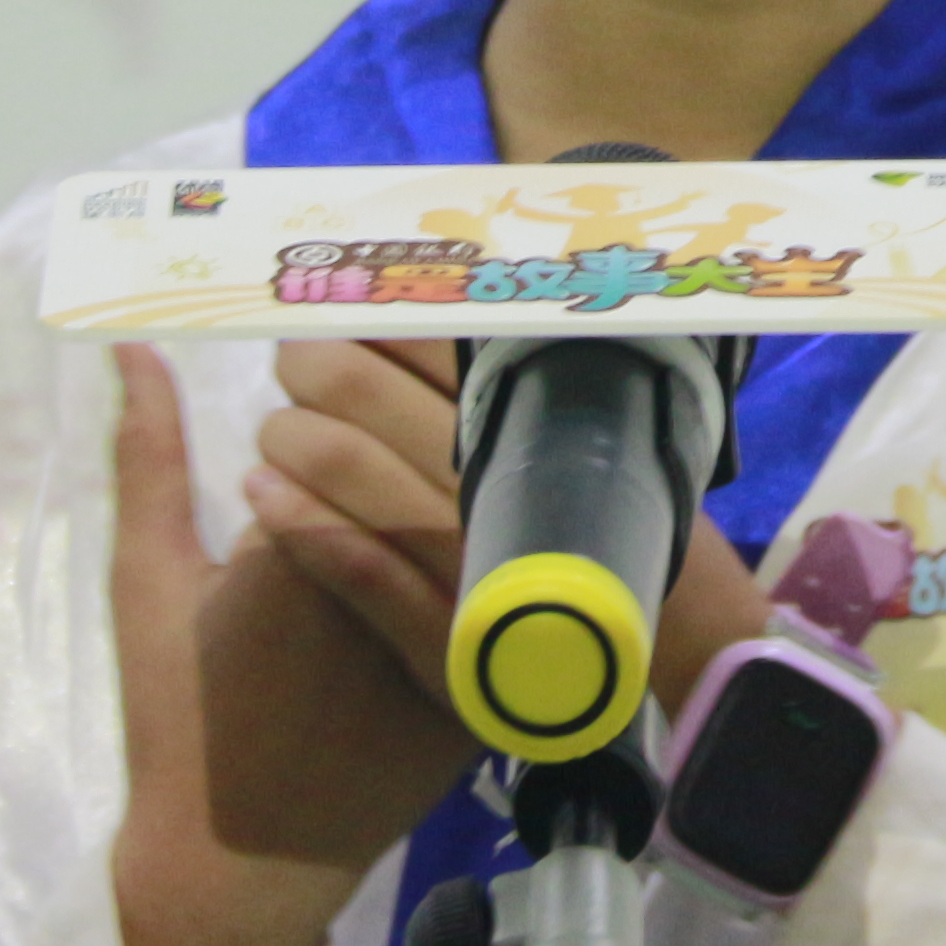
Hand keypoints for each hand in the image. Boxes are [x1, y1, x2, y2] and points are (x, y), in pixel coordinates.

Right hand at [105, 343, 448, 945]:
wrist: (236, 868)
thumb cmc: (178, 724)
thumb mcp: (148, 586)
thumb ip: (145, 462)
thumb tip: (133, 355)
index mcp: (300, 555)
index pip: (354, 421)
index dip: (352, 364)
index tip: (331, 339)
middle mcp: (390, 595)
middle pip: (432, 455)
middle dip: (414, 394)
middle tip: (391, 356)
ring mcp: (449, 649)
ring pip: (483, 514)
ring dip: (467, 451)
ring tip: (433, 416)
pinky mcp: (487, 692)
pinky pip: (510, 587)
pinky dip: (502, 532)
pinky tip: (479, 491)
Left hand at [239, 335, 777, 719]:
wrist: (683, 650)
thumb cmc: (631, 521)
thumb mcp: (598, 432)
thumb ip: (528, 370)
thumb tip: (460, 295)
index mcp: (528, 417)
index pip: (419, 337)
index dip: (362, 316)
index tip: (338, 308)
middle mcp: (496, 476)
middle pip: (353, 388)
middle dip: (307, 367)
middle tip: (297, 365)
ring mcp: (471, 559)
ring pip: (341, 465)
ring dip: (287, 437)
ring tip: (276, 435)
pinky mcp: (446, 640)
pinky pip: (353, 566)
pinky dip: (294, 521)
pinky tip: (262, 495)